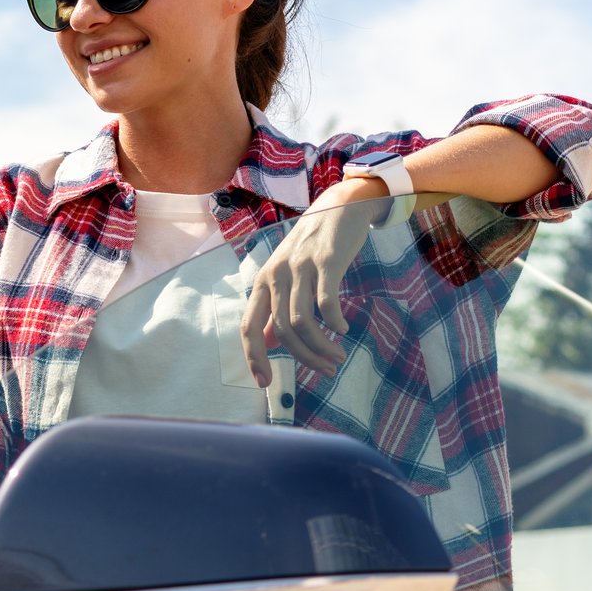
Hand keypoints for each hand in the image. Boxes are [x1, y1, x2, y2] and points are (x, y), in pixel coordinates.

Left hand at [239, 179, 380, 378]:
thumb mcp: (287, 277)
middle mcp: (276, 275)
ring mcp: (300, 268)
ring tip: (337, 357)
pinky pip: (326, 302)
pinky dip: (334, 323)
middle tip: (326, 369)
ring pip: (303, 322)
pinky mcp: (325, 262)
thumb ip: (275, 309)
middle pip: (282, 331)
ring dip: (321, 347)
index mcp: (263, 282)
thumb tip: (268, 342)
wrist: (340, 207)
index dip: (254, 358)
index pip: (249, 327)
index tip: (265, 383)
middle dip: (304, 358)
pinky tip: (343, 330)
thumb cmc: (312, 247)